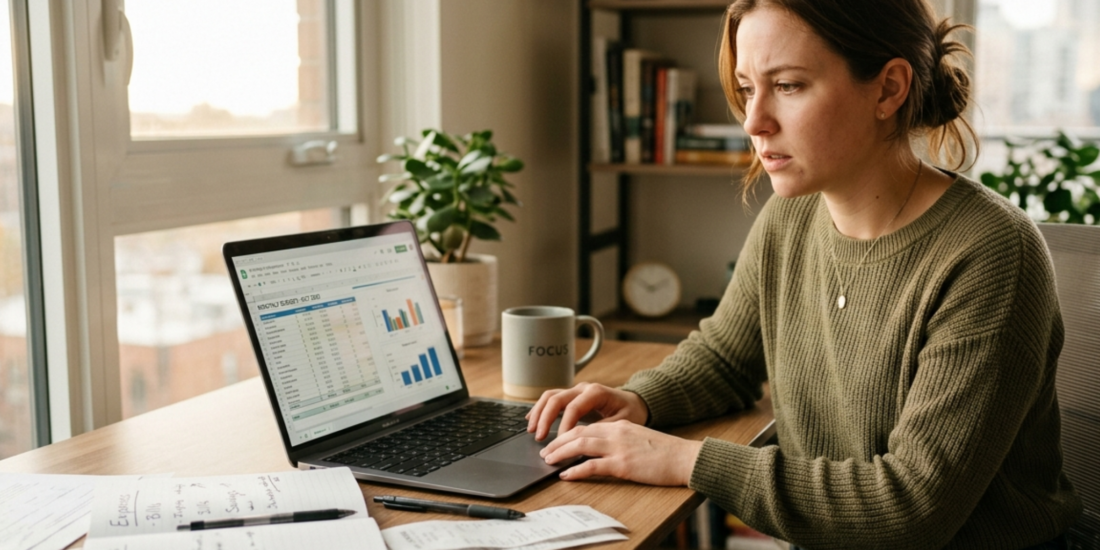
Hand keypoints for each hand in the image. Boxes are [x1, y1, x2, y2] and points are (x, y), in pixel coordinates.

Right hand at [526, 383, 648, 440]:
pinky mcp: (572, 396)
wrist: (636, 402)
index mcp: (596, 392)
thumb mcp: (621, 422)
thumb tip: (583, 441)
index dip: (564, 426)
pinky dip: (541, 408)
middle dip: (545, 418)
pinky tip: (532, 420)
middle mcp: (583, 388)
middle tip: (539, 437)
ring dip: (539, 412)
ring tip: (532, 430)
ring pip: (550, 396)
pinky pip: (552, 398)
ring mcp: (576, 390)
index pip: (573, 408)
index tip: (561, 443)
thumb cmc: (630, 412)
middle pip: (557, 399)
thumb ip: (602, 429)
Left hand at [540, 420, 703, 485]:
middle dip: (558, 442)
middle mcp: (616, 432)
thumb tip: (599, 449)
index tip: (555, 442)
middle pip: (578, 433)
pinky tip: (566, 474)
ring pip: (580, 445)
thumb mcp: (638, 438)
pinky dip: (576, 469)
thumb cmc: (664, 452)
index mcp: (620, 425)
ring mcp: (619, 448)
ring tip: (549, 460)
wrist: (684, 457)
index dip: (567, 434)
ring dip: (561, 453)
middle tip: (546, 451)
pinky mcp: (623, 464)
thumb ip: (619, 439)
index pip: (586, 426)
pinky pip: (592, 465)